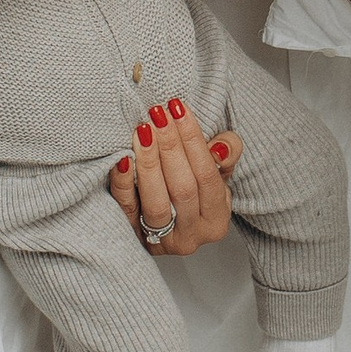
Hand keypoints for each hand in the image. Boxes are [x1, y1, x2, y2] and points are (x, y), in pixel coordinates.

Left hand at [110, 99, 243, 255]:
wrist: (169, 220)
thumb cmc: (195, 188)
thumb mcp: (219, 171)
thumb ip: (228, 152)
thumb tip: (219, 147)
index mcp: (216, 220)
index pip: (207, 176)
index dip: (193, 141)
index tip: (179, 109)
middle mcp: (192, 236)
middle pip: (183, 189)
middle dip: (170, 147)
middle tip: (158, 114)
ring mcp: (162, 242)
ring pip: (156, 203)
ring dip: (149, 163)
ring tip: (143, 130)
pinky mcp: (133, 238)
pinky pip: (127, 211)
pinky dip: (124, 184)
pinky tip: (122, 159)